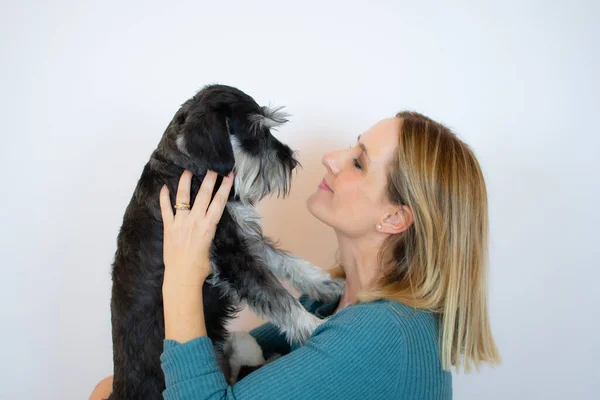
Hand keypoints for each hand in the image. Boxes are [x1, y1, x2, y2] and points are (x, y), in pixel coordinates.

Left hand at [159, 169, 233, 288]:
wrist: (182, 278)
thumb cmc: (200, 268)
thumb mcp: (211, 248)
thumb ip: (210, 233)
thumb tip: (209, 226)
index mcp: (208, 227)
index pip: (219, 202)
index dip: (225, 187)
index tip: (229, 175)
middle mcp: (195, 221)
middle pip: (203, 195)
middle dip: (209, 179)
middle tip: (212, 167)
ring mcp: (180, 223)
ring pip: (183, 197)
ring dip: (185, 182)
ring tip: (187, 171)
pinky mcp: (168, 227)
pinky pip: (165, 209)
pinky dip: (164, 198)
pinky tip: (164, 188)